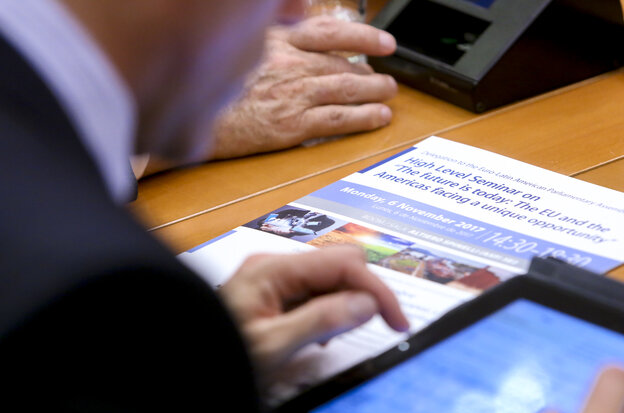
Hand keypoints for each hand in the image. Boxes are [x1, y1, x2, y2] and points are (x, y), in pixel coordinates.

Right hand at [209, 15, 397, 159]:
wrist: (191, 120)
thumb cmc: (213, 89)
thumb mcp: (240, 49)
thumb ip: (273, 41)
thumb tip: (300, 32)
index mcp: (277, 40)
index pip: (331, 32)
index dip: (364, 35)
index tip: (384, 42)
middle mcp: (290, 63)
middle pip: (343, 64)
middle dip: (371, 73)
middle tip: (386, 81)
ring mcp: (293, 93)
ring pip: (347, 88)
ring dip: (375, 92)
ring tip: (388, 96)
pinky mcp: (291, 124)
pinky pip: (338, 118)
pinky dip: (364, 117)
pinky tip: (379, 118)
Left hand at [218, 245, 408, 371]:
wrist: (185, 369)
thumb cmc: (220, 357)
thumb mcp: (273, 347)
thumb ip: (321, 321)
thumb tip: (367, 303)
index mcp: (273, 270)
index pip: (342, 264)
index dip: (377, 289)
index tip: (398, 321)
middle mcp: (276, 266)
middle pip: (340, 265)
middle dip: (363, 294)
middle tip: (371, 329)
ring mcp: (275, 279)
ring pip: (332, 281)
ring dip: (344, 307)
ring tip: (327, 341)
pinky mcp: (276, 295)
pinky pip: (317, 295)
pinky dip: (329, 314)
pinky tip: (315, 338)